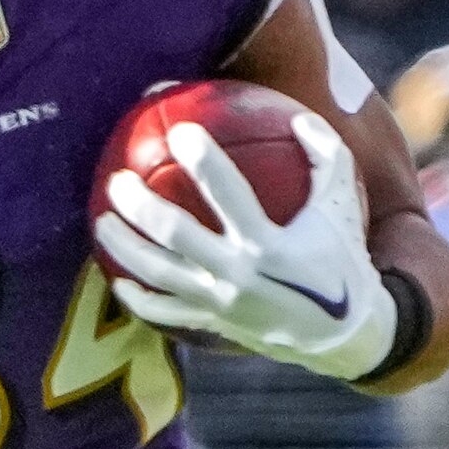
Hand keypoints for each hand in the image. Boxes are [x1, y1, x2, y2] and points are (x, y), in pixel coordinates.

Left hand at [91, 114, 397, 379]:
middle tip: (118, 179)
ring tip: (101, 220)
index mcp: (269, 242)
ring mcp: (219, 303)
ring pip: (156, 274)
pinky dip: (136, 296)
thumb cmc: (341, 256)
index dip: (203, 160)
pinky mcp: (211, 323)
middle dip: (139, 205)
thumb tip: (299, 117)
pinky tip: (116, 276)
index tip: (181, 132)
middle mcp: (238, 274)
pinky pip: (162, 312)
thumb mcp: (342, 204)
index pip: (229, 193)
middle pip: (174, 234)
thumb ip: (327, 156)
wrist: (346, 332)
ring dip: (123, 246)